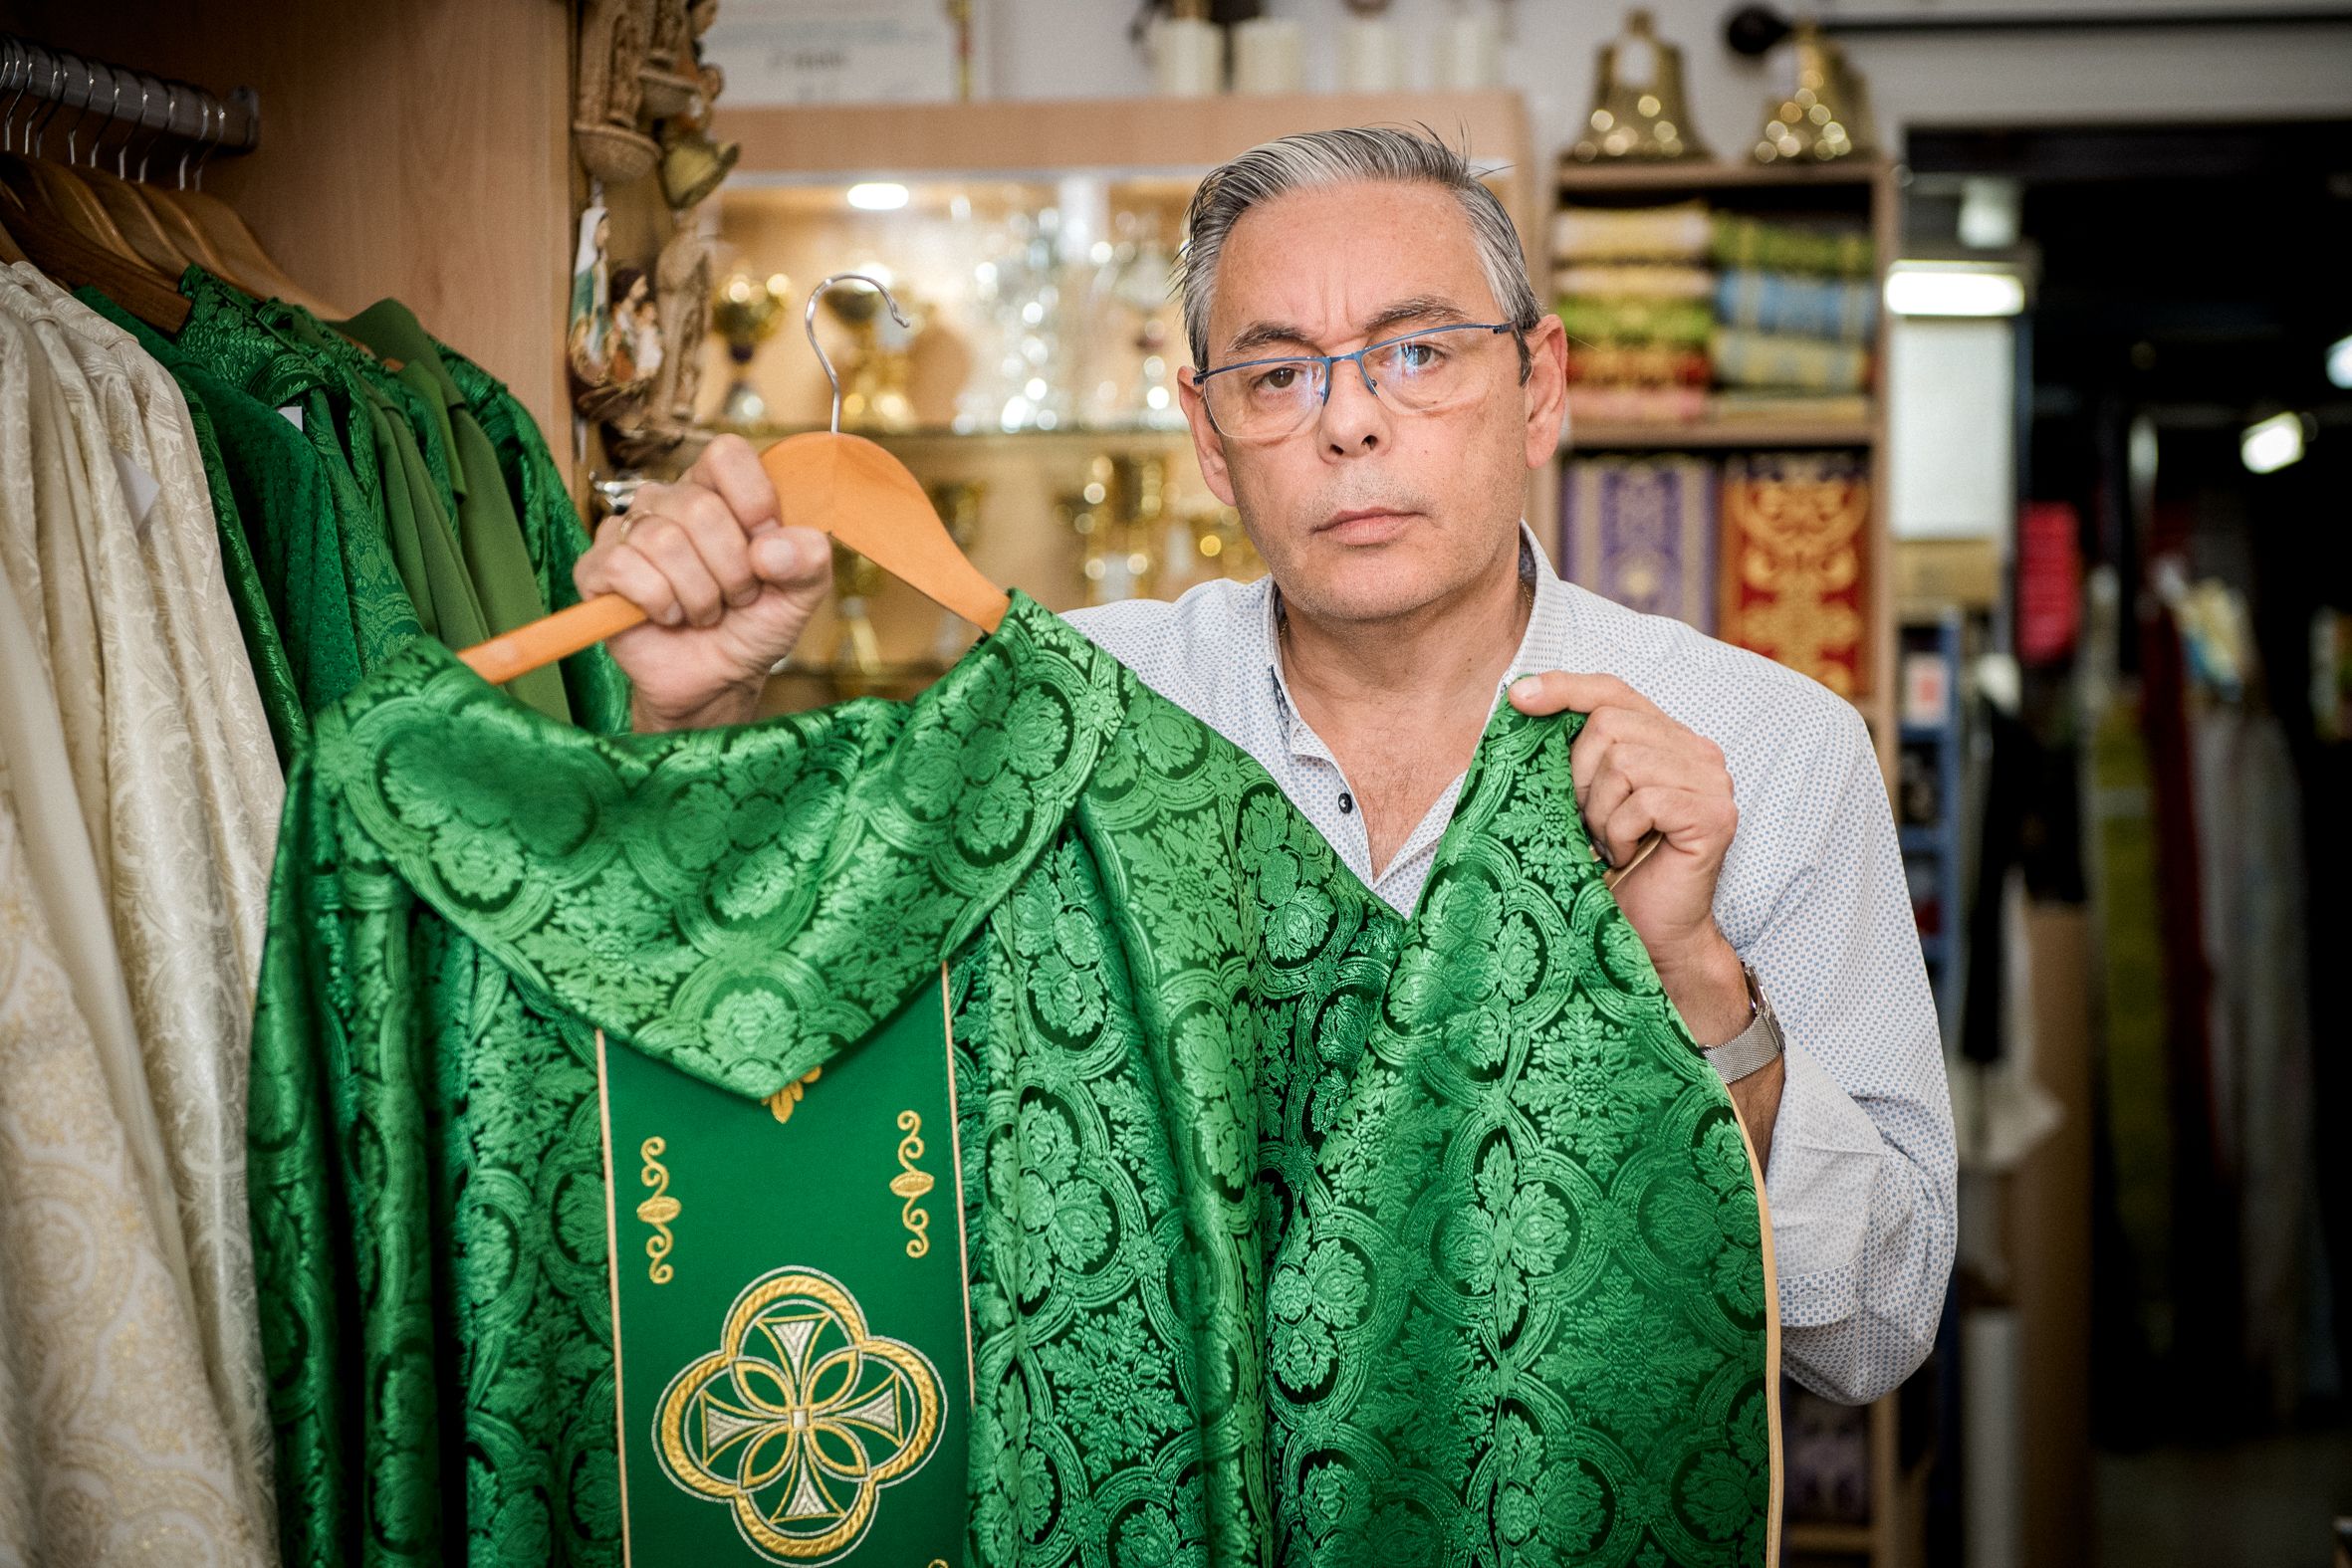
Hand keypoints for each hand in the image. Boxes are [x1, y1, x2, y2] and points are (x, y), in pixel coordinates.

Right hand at [573, 435, 832, 731]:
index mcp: (718, 490)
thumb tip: (773, 548)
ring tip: (705, 612)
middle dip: (731, 570)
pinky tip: (670, 616)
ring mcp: (628, 532)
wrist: (717, 681)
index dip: (752, 502)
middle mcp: (668, 501)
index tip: (766, 551)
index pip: (725, 454)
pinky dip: (660, 603)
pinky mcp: (597, 569)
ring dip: (698, 594)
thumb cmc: (753, 626)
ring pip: (663, 541)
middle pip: (699, 508)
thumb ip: (809, 561)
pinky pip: (623, 567)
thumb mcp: (800, 595)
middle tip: (736, 597)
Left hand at [1508, 672, 1749, 1044]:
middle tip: (1586, 823)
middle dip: (1578, 775)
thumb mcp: (1581, 801)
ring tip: (1608, 843)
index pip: (1613, 690)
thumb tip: (1520, 701)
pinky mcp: (1714, 815)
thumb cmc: (1608, 872)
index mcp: (1667, 739)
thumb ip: (1571, 753)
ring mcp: (1711, 781)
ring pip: (1623, 762)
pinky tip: (1626, 856)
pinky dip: (1619, 833)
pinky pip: (1643, 801)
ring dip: (1598, 811)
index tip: (1517, 697)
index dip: (1564, 687)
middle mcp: (1698, 751)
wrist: (1648, 937)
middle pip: (1610, 722)